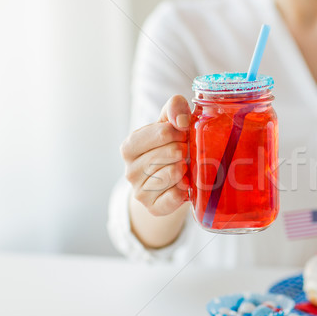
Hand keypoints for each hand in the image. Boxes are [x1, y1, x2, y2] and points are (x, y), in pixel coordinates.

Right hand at [121, 95, 190, 215]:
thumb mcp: (170, 122)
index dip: (181, 132)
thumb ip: (174, 108)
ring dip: (186, 169)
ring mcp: (140, 191)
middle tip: (186, 153)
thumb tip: (181, 120)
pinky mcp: (153, 207)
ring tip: (185, 167)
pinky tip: (185, 184)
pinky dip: (184, 189)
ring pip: (173, 174)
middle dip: (185, 150)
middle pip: (171, 153)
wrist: (171, 180)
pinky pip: (174, 196)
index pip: (163, 132)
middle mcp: (130, 170)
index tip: (183, 135)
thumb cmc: (171, 146)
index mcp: (130, 146)